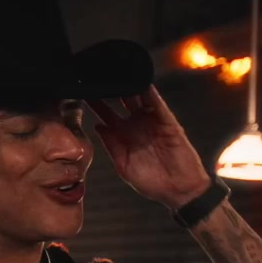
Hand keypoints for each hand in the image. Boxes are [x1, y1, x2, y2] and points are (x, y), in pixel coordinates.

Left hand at [87, 87, 212, 209]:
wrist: (178, 190)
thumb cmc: (152, 182)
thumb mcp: (124, 166)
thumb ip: (112, 145)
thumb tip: (98, 126)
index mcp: (123, 135)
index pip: (106, 114)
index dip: (96, 103)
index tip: (83, 91)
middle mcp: (136, 125)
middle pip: (121, 101)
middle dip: (110, 88)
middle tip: (98, 75)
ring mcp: (151, 122)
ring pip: (138, 99)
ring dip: (128, 86)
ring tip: (117, 72)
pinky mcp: (167, 122)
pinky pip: (157, 105)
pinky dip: (150, 93)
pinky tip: (141, 82)